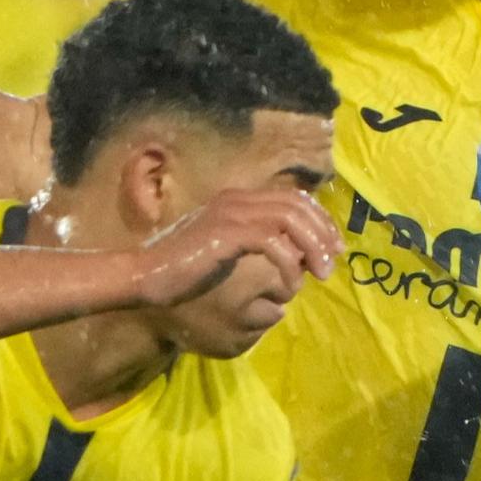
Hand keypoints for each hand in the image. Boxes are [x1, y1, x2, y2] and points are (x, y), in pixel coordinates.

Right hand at [132, 185, 340, 308]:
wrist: (148, 277)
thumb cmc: (185, 271)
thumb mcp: (228, 254)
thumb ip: (257, 245)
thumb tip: (295, 253)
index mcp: (238, 200)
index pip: (292, 197)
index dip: (319, 219)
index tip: (332, 247)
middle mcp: (237, 199)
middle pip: (297, 204)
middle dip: (322, 232)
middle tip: (331, 261)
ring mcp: (231, 213)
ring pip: (290, 218)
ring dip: (312, 246)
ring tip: (320, 273)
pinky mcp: (226, 233)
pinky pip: (272, 241)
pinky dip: (288, 262)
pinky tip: (290, 283)